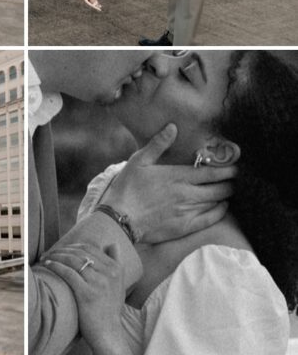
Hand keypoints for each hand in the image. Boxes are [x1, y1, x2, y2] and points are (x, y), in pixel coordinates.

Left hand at [42, 241, 137, 354]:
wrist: (108, 332)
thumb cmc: (109, 309)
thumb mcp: (119, 283)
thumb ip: (117, 262)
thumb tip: (112, 243)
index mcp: (116, 268)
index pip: (90, 248)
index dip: (72, 246)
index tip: (60, 249)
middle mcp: (109, 273)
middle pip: (81, 252)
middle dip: (62, 250)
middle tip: (50, 252)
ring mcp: (99, 283)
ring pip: (73, 260)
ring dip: (56, 256)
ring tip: (46, 258)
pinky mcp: (87, 293)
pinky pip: (68, 273)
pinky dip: (56, 266)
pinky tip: (47, 265)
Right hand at [101, 123, 235, 243]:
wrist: (119, 218)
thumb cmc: (127, 188)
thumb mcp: (138, 161)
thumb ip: (158, 144)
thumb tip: (173, 127)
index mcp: (178, 176)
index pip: (212, 171)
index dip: (228, 169)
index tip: (235, 167)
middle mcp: (187, 193)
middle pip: (220, 187)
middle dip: (230, 183)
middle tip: (234, 180)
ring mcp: (188, 211)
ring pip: (217, 202)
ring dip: (226, 196)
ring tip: (228, 191)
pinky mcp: (185, 226)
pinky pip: (211, 218)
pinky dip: (221, 211)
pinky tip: (222, 207)